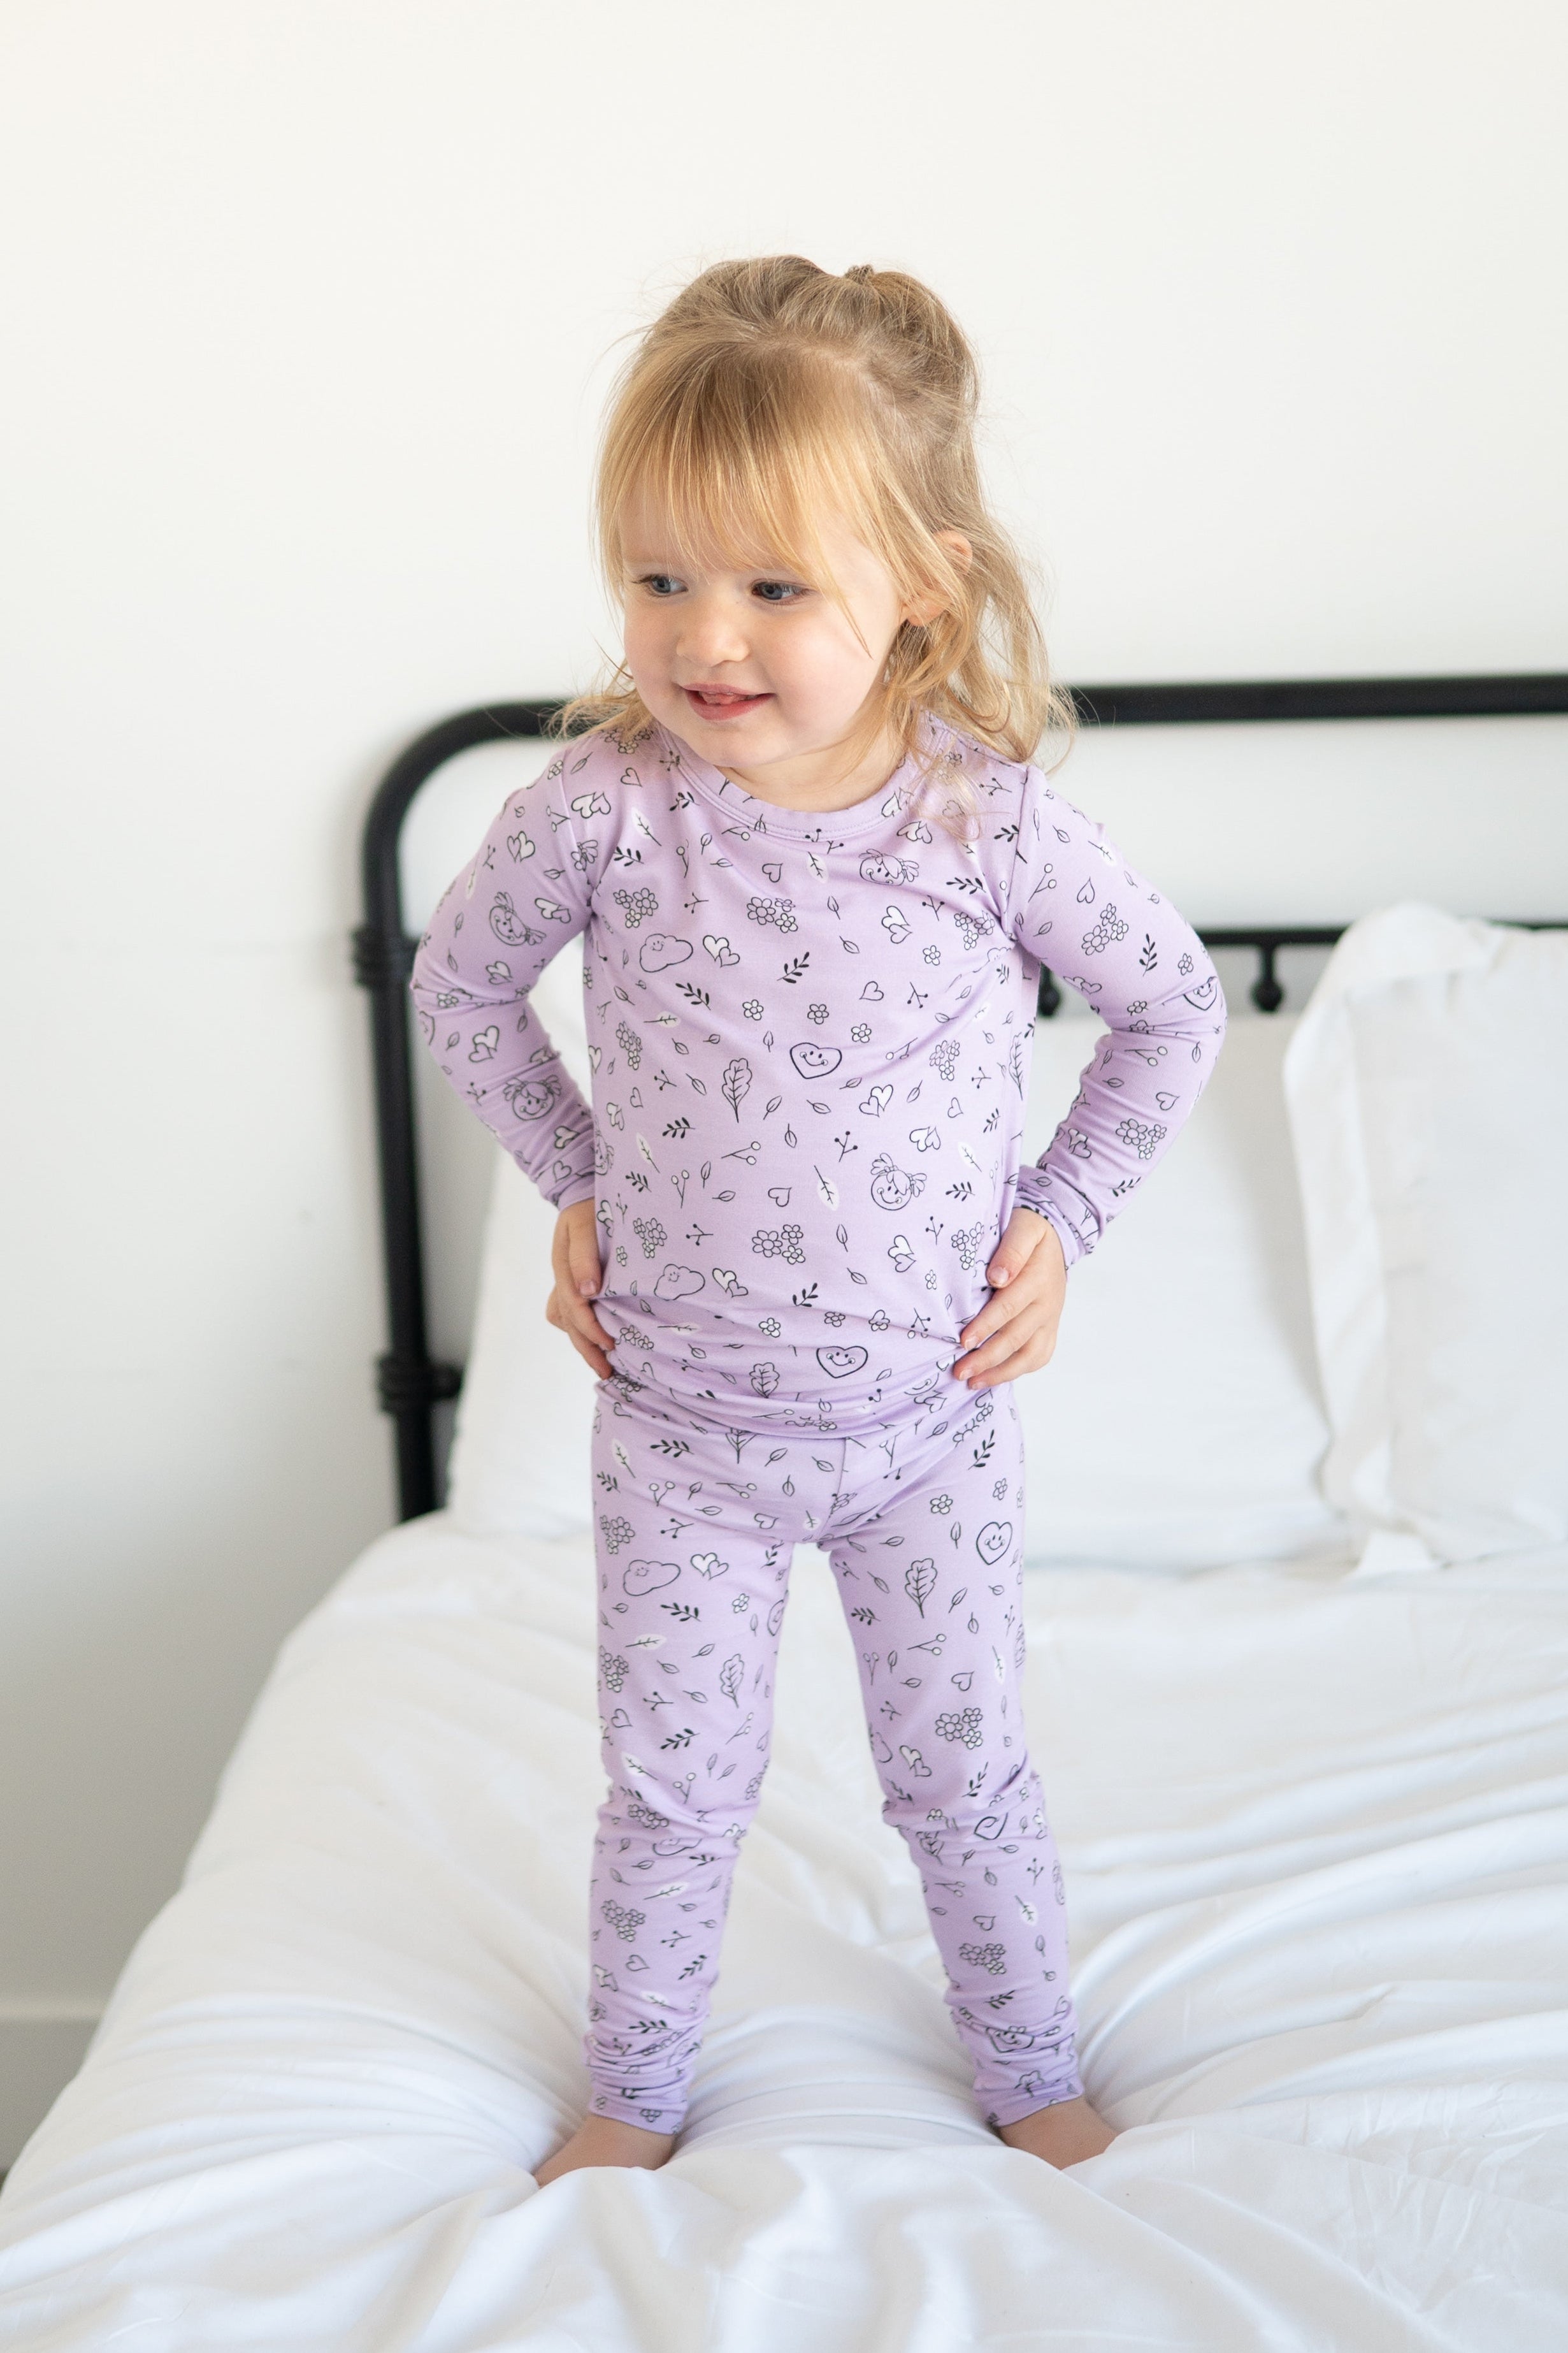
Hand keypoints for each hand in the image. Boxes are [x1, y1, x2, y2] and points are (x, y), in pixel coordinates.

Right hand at [545, 1197, 613, 1377]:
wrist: (585, 1192)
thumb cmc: (591, 1206)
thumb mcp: (584, 1224)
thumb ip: (583, 1255)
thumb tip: (588, 1292)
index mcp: (563, 1267)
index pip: (574, 1307)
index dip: (591, 1329)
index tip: (611, 1345)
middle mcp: (563, 1279)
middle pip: (568, 1323)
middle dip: (587, 1349)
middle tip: (608, 1371)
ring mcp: (568, 1282)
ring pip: (566, 1322)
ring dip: (583, 1343)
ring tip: (604, 1365)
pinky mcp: (576, 1283)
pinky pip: (570, 1314)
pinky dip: (582, 1329)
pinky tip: (599, 1340)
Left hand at [953, 1209, 1066, 1389]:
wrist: (1056, 1238)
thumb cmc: (1027, 1231)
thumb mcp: (1023, 1228)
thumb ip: (1012, 1250)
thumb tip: (997, 1277)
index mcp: (1038, 1278)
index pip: (1008, 1308)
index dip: (985, 1326)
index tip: (962, 1341)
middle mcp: (1047, 1304)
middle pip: (1016, 1337)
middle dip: (986, 1358)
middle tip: (959, 1371)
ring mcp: (1051, 1319)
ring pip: (1029, 1355)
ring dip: (1001, 1372)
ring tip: (972, 1382)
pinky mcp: (1050, 1329)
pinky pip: (1039, 1357)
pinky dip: (1018, 1371)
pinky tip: (994, 1378)